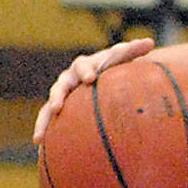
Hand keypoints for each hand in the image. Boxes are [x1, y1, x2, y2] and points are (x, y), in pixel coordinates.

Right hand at [33, 37, 154, 142]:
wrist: (102, 74)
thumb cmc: (114, 67)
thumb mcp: (123, 58)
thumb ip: (133, 51)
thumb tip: (149, 41)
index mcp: (84, 66)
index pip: (82, 66)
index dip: (85, 71)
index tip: (91, 78)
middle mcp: (69, 79)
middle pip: (60, 86)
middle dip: (58, 96)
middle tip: (57, 107)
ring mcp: (62, 95)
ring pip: (49, 107)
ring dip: (43, 121)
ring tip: (39, 136)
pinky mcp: (60, 109)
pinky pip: (49, 121)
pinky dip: (44, 131)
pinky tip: (39, 146)